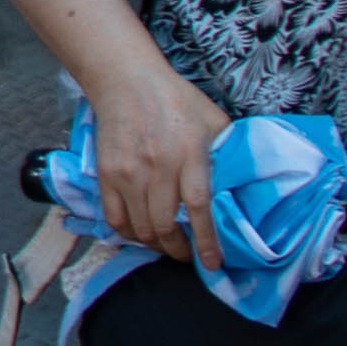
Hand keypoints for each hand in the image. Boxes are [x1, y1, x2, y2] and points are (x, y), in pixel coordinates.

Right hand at [80, 52, 229, 263]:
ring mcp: (128, 173)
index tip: (212, 264)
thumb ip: (227, 152)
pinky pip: (115, 218)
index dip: (206, 241)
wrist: (126, 81)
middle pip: (165, 226)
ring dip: (156, 245)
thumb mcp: (213, 120)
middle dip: (179, 250)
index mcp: (189, 154)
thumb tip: (240, 185)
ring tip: (167, 246)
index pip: (199, 207)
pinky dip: (128, 234)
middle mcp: (157, 167)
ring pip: (141, 228)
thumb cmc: (176, 100)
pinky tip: (140, 232)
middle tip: (188, 255)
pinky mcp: (106, 174)